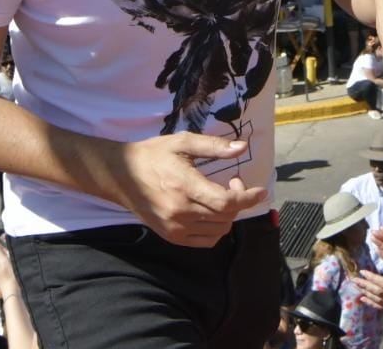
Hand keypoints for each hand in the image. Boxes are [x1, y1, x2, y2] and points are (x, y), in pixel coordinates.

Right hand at [109, 133, 266, 247]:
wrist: (121, 176)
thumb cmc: (154, 155)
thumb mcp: (183, 142)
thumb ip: (214, 147)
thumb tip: (242, 148)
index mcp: (185, 186)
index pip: (226, 202)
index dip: (248, 198)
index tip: (261, 190)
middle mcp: (181, 211)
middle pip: (225, 217)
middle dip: (240, 201)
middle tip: (235, 183)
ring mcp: (175, 227)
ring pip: (218, 231)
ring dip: (229, 215)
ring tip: (222, 196)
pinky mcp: (171, 236)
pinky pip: (205, 241)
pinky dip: (217, 229)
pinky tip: (213, 212)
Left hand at [353, 270, 382, 311]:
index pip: (382, 282)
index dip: (371, 277)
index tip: (362, 271)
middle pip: (377, 290)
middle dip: (364, 285)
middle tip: (353, 280)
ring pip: (377, 298)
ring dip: (365, 292)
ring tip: (356, 287)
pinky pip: (381, 306)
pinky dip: (371, 303)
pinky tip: (363, 300)